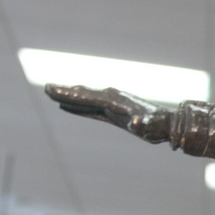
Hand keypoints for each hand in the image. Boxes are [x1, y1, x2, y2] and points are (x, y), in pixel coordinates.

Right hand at [45, 85, 172, 142]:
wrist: (169, 125)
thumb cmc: (160, 127)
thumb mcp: (153, 126)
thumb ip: (145, 124)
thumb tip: (138, 123)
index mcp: (116, 101)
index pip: (88, 97)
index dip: (70, 95)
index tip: (53, 90)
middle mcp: (112, 99)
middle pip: (84, 95)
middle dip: (65, 92)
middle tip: (45, 88)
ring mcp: (113, 105)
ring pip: (86, 100)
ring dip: (69, 97)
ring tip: (51, 93)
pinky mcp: (114, 113)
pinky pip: (91, 109)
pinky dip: (78, 107)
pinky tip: (67, 107)